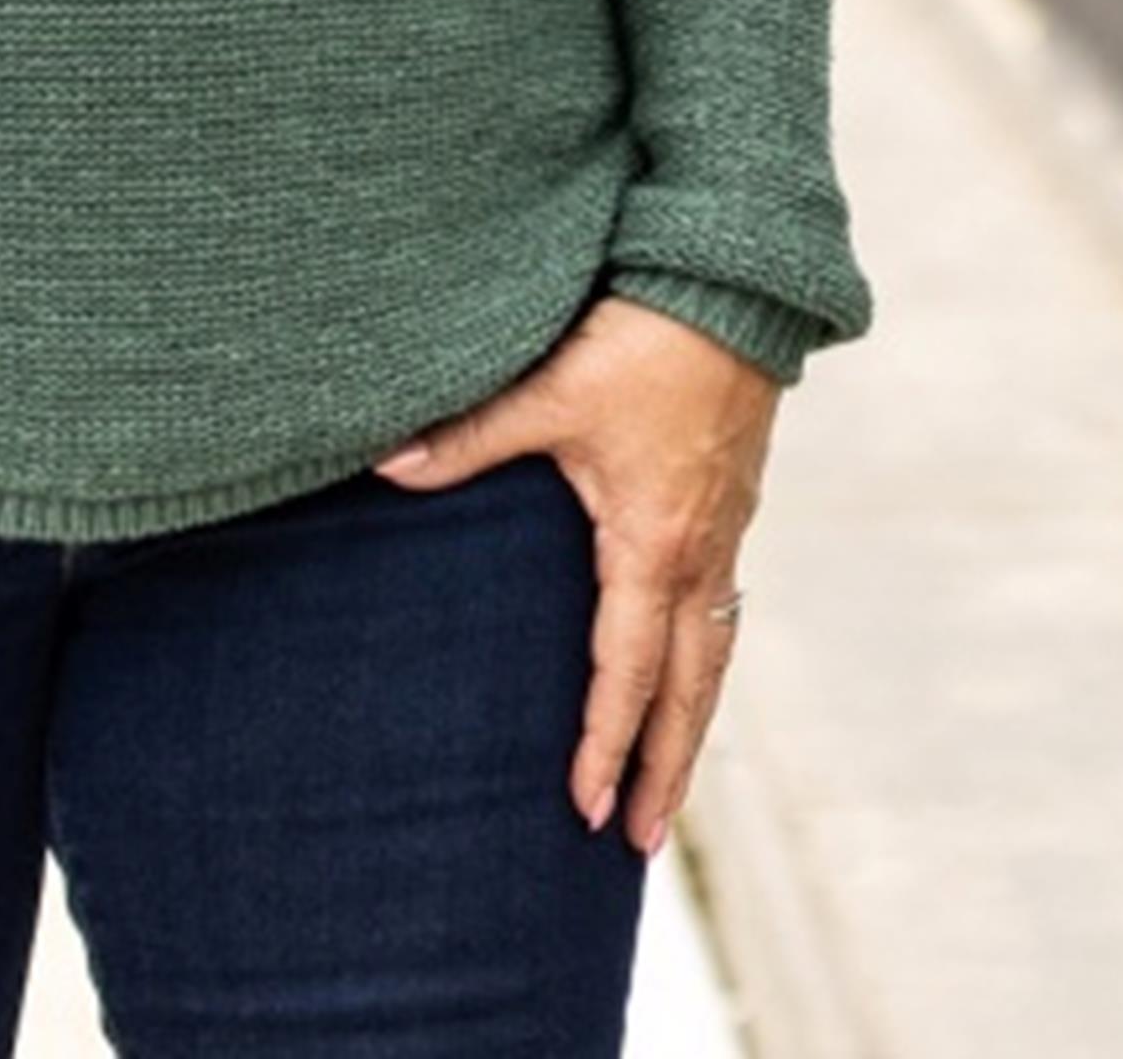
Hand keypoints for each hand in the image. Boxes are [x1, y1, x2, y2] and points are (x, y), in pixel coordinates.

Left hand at [375, 298, 777, 853]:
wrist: (736, 279)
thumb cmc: (646, 336)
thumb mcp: (552, 390)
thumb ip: (468, 439)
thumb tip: (386, 468)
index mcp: (654, 544)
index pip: (628, 673)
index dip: (607, 745)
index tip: (585, 811)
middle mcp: (701, 550)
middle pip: (690, 687)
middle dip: (666, 768)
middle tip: (641, 842)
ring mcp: (727, 526)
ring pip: (716, 651)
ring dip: (693, 721)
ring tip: (674, 784)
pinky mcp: (736, 497)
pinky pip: (725, 603)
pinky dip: (707, 657)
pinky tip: (690, 664)